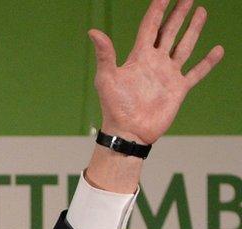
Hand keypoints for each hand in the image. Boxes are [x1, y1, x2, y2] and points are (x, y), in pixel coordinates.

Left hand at [89, 0, 223, 143]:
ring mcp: (168, 74)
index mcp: (138, 56)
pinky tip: (217, 50)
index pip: (150, 26)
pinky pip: (196, 72)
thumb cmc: (114, 106)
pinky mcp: (179, 89)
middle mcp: (155, 62)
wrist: (128, 132)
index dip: (157, 9)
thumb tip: (93, 31)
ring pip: (184, 46)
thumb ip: (105, 54)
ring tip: (201, 11)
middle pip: (170, 31)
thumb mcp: (106, 78)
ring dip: (193, 29)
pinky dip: (208, 62)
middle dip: (178, 14)